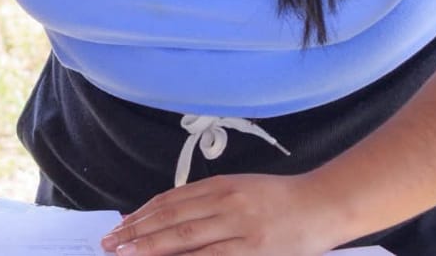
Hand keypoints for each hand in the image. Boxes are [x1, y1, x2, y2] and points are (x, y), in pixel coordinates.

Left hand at [100, 174, 344, 255]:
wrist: (326, 204)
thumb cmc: (283, 200)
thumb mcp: (242, 190)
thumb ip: (209, 202)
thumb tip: (168, 215)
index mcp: (221, 185)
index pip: (170, 201)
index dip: (142, 214)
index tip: (120, 226)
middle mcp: (225, 202)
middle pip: (171, 218)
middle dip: (136, 232)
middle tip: (110, 244)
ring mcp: (239, 227)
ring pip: (184, 239)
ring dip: (150, 247)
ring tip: (126, 254)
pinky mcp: (254, 251)